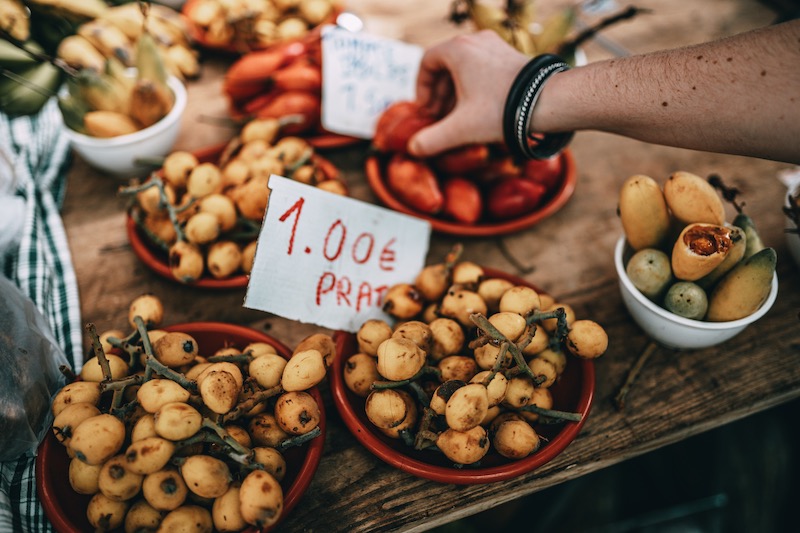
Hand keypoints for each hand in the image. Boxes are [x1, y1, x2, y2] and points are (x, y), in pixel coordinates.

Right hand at [408, 30, 528, 156]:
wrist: (547, 101)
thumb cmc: (501, 110)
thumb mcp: (460, 129)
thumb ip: (432, 139)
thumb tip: (413, 149)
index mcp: (458, 50)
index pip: (427, 61)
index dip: (422, 88)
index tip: (426, 109)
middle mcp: (476, 41)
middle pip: (446, 64)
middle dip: (439, 92)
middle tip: (440, 116)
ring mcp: (496, 45)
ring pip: (465, 66)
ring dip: (456, 90)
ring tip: (458, 116)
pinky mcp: (511, 56)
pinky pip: (483, 67)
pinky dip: (474, 86)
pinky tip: (479, 109)